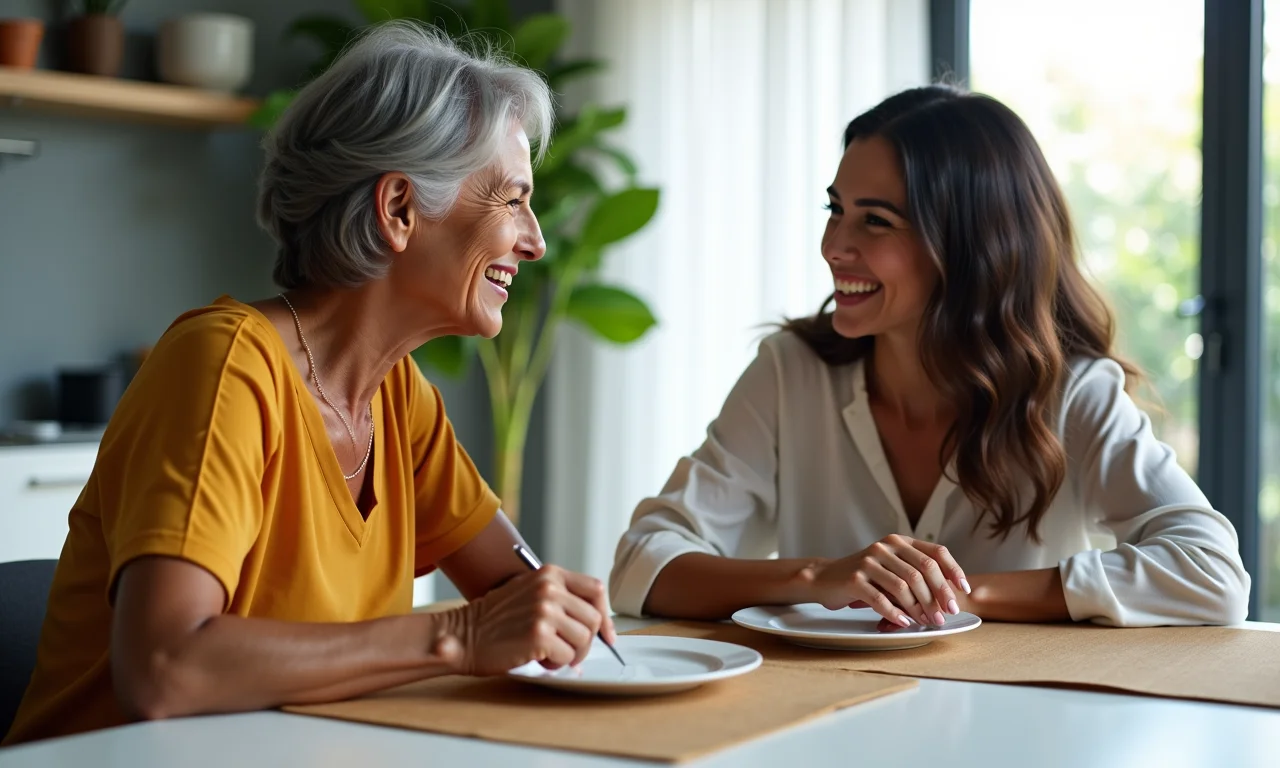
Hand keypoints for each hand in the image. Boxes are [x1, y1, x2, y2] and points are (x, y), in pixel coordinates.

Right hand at [435, 565, 615, 676]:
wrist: (463, 636)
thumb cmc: (495, 620)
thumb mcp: (528, 593)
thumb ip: (560, 599)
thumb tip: (595, 624)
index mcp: (549, 574)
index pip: (595, 589)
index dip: (605, 616)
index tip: (606, 635)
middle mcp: (550, 588)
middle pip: (594, 619)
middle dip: (585, 642)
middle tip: (568, 653)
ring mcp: (545, 610)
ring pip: (584, 639)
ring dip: (570, 655)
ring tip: (549, 655)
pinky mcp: (539, 635)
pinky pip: (568, 657)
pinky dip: (557, 665)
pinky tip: (539, 660)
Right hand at [807, 534, 969, 627]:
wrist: (825, 578)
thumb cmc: (864, 578)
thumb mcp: (891, 569)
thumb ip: (915, 575)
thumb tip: (947, 599)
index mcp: (899, 542)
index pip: (936, 552)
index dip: (953, 571)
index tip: (963, 591)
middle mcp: (885, 547)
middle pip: (923, 571)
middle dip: (939, 595)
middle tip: (946, 615)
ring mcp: (869, 561)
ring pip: (904, 586)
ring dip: (919, 608)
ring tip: (926, 622)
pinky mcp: (855, 578)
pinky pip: (880, 599)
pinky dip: (895, 613)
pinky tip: (904, 622)